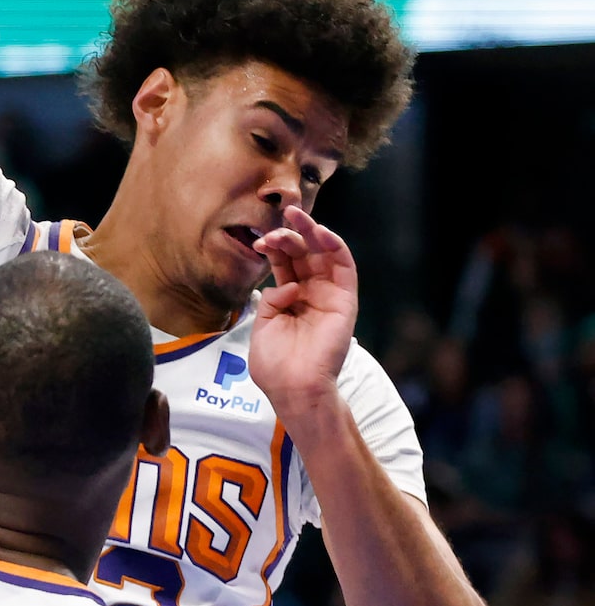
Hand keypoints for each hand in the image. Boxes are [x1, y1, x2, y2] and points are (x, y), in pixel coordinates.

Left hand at [249, 206, 356, 423]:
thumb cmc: (276, 365)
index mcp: (290, 299)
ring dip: (313, 232)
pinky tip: (320, 234)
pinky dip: (335, 247)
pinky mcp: (346, 302)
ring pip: (325, 255)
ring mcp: (330, 296)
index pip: (285, 264)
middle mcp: (311, 294)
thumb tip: (285, 285)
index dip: (274, 248)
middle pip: (304, 254)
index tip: (259, 241)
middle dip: (291, 234)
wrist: (294, 388)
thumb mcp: (263, 326)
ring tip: (297, 217)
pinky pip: (345, 268)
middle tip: (279, 219)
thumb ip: (270, 300)